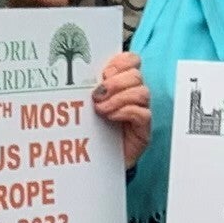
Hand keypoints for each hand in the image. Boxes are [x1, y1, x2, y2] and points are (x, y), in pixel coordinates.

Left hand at [92, 48, 149, 165]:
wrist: (95, 161)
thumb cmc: (90, 130)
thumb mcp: (85, 104)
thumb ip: (88, 87)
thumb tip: (80, 72)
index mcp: (120, 83)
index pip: (131, 60)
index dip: (120, 62)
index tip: (104, 73)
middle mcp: (133, 94)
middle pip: (136, 75)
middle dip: (116, 82)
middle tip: (98, 94)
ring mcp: (141, 111)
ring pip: (142, 92)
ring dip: (119, 98)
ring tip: (101, 109)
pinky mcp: (143, 129)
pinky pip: (143, 113)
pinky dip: (126, 111)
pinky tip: (111, 117)